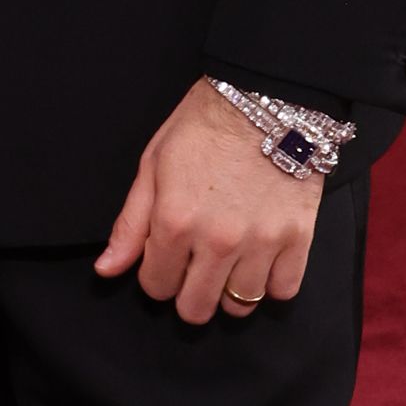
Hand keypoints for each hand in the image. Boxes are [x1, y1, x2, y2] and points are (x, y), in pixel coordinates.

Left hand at [94, 80, 323, 324]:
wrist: (267, 97)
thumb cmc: (204, 126)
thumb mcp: (153, 166)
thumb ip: (130, 224)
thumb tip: (107, 270)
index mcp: (174, 223)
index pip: (156, 287)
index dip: (156, 274)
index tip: (166, 255)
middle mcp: (217, 241)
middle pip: (196, 308)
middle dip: (188, 293)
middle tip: (195, 266)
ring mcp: (261, 242)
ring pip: (240, 305)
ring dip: (229, 291)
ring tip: (228, 263)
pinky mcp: (298, 236)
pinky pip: (284, 289)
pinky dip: (271, 283)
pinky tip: (260, 262)